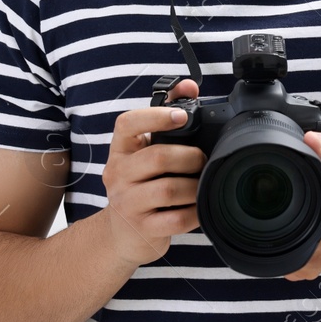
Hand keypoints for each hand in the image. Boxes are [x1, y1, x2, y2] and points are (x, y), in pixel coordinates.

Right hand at [98, 78, 204, 269]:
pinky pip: (176, 218)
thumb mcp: (143, 153)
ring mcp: (127, 203)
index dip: (155, 116)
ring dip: (194, 185)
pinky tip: (198, 207)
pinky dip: (194, 212)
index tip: (181, 116)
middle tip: (202, 159)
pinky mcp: (142, 228)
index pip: (127, 125)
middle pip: (157, 157)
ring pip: (169, 189)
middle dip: (189, 156)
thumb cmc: (139, 186)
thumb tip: (188, 86)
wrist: (122, 235)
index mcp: (121, 150)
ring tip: (202, 184)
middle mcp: (118, 174)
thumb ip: (164, 118)